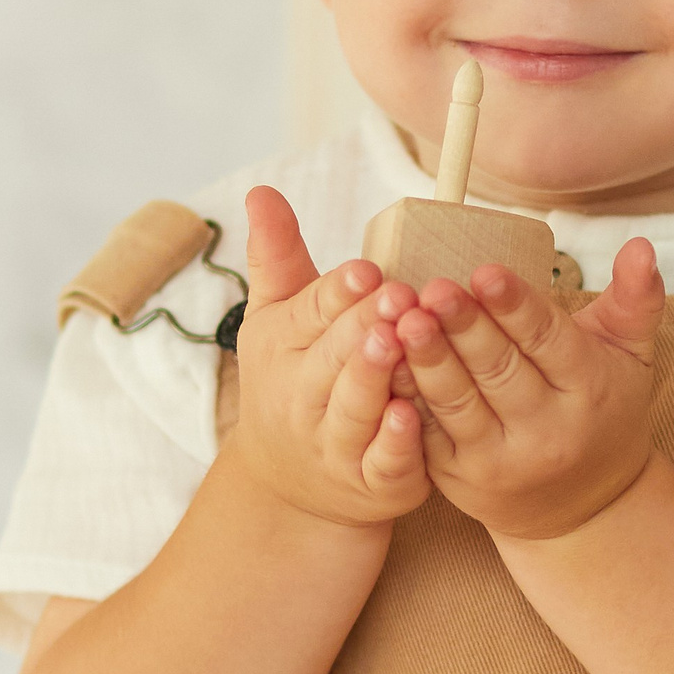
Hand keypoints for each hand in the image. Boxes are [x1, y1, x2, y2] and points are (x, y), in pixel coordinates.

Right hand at [228, 187, 429, 526]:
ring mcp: (335, 442)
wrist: (288, 484)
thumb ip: (276, 256)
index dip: (337, 291)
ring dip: (378, 376)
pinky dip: (396, 443)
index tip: (365, 269)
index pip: (309, 312)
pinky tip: (413, 417)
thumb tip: (260, 189)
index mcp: (284, 345)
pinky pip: (382, 462)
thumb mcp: (275, 318)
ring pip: (356, 407)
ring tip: (399, 343)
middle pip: (333, 357)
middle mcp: (302, 394)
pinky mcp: (372, 481)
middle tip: (397, 297)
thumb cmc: (294, 378)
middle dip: (362, 326)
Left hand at [389, 238, 665, 538]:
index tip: (485, 272)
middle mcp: (547, 431)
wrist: (585, 509)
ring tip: (403, 319)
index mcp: (589, 390)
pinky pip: (427, 433)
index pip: (549, 341)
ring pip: (458, 403)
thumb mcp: (632, 358)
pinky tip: (386, 361)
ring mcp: (499, 460)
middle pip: (499, 370)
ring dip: (428, 360)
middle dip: (464, 328)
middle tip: (432, 287)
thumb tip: (641, 245)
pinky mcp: (458, 479)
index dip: (515, 307)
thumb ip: (636, 300)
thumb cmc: (605, 413)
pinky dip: (406, 396)